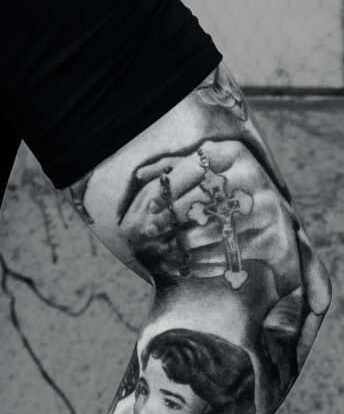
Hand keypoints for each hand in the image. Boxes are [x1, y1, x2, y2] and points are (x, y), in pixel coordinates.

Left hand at [125, 140, 297, 290]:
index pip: (195, 166)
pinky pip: (230, 249)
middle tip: (151, 230)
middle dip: (171, 217)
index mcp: (233, 152)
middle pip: (203, 197)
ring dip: (183, 241)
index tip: (151, 207)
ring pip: (214, 226)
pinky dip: (204, 258)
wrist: (273, 224)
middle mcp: (252, 174)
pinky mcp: (273, 234)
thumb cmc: (225, 191)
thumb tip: (140, 175)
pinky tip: (186, 262)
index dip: (169, 188)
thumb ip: (172, 168)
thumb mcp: (203, 171)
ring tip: (163, 248)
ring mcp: (266, 204)